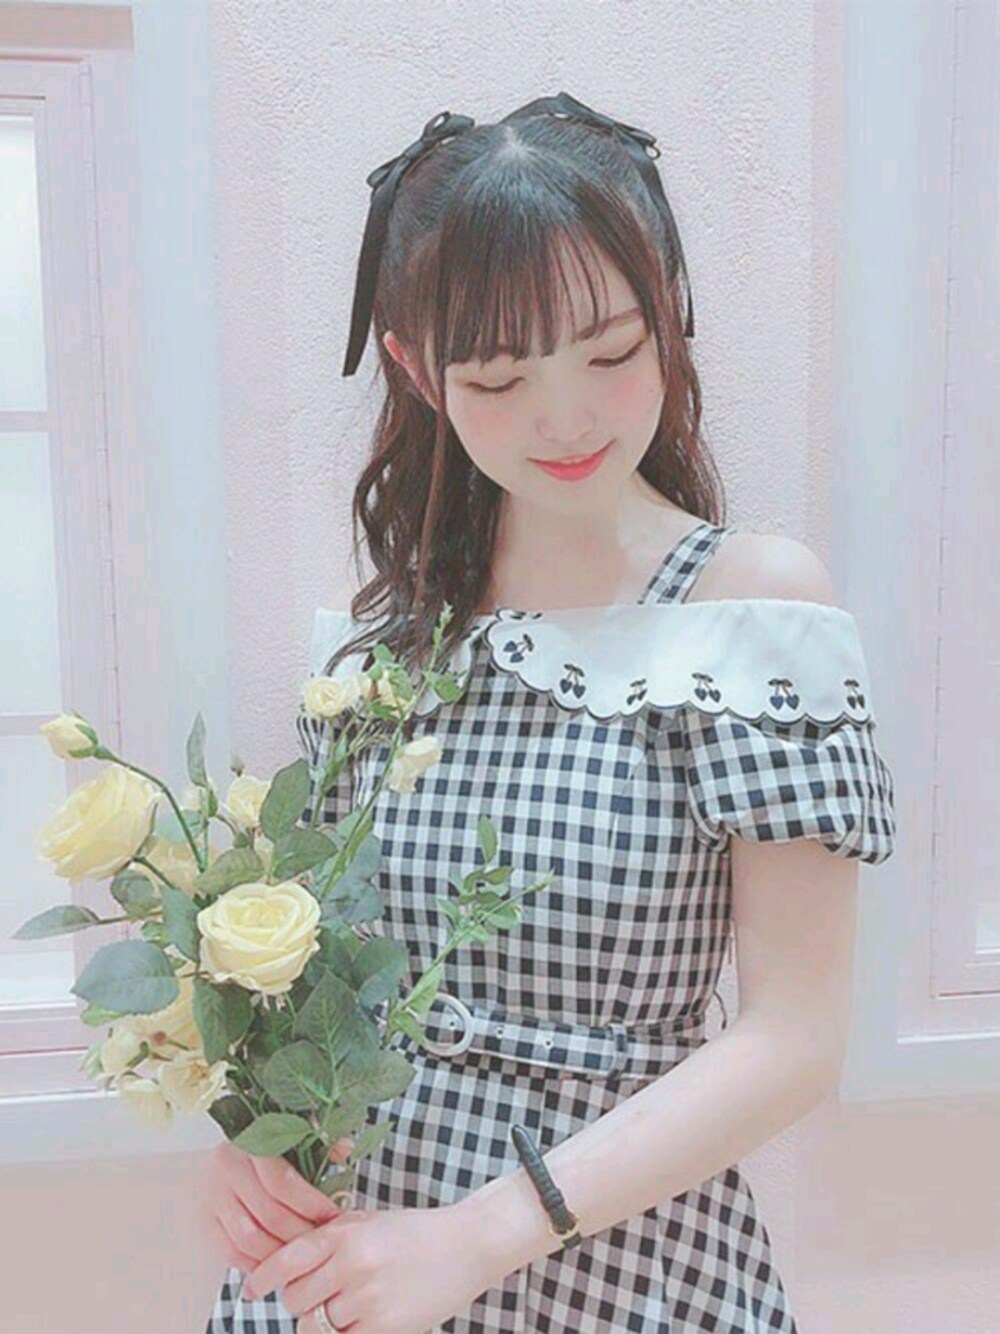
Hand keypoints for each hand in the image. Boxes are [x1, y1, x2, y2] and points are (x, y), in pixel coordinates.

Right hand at [198, 1137, 355, 1273]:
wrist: (217, 1160)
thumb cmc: (264, 1152)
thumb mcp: (291, 1140)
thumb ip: (318, 1146)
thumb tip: (345, 1149)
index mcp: (249, 1142)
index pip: (282, 1181)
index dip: (310, 1203)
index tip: (332, 1216)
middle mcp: (226, 1167)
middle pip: (268, 1213)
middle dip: (300, 1233)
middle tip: (322, 1242)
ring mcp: (212, 1196)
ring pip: (250, 1238)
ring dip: (280, 1253)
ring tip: (303, 1255)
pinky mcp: (204, 1221)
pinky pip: (231, 1252)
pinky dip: (256, 1262)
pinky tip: (277, 1261)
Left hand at [242, 1200, 496, 1333]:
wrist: (467, 1244)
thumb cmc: (414, 1232)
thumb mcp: (367, 1221)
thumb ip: (329, 1238)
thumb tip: (284, 1262)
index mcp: (345, 1233)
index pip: (286, 1259)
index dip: (262, 1278)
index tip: (249, 1290)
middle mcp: (351, 1264)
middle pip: (295, 1299)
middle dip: (301, 1301)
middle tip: (321, 1295)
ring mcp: (367, 1298)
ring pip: (315, 1326)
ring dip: (323, 1322)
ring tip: (348, 1306)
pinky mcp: (384, 1327)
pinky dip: (346, 1333)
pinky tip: (363, 1319)